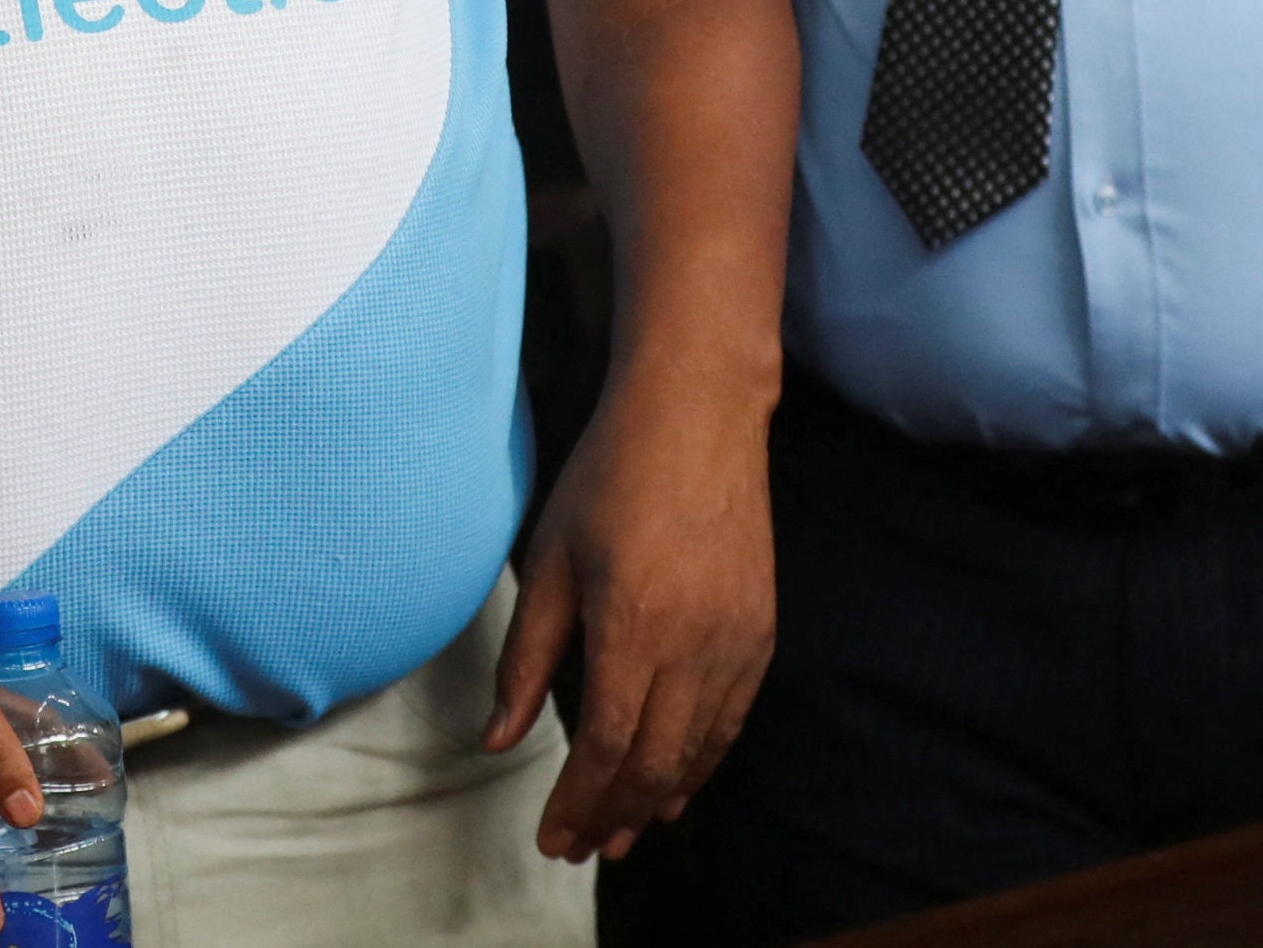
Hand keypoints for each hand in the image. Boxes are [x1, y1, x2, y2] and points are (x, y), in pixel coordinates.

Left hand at [487, 375, 775, 863]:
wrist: (698, 414)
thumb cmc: (610, 475)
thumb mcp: (550, 560)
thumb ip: (527, 657)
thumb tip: (500, 739)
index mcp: (634, 625)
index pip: (606, 746)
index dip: (578, 803)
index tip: (551, 838)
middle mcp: (696, 644)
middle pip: (654, 764)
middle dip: (613, 816)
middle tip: (578, 848)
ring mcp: (737, 639)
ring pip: (698, 752)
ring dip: (657, 802)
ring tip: (621, 833)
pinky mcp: (762, 630)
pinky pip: (731, 720)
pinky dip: (700, 764)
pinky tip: (674, 786)